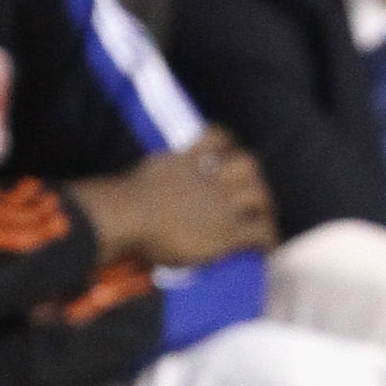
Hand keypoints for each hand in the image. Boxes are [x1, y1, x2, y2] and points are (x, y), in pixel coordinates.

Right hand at [69, 127, 276, 268]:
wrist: (125, 217)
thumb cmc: (117, 205)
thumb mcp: (136, 181)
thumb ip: (149, 180)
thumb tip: (130, 189)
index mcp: (185, 161)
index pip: (216, 138)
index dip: (228, 143)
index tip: (229, 150)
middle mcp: (208, 177)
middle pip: (247, 163)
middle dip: (254, 176)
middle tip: (256, 190)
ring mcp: (220, 202)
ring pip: (259, 193)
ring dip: (265, 204)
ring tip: (266, 216)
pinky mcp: (226, 230)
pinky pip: (258, 231)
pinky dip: (267, 238)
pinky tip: (267, 248)